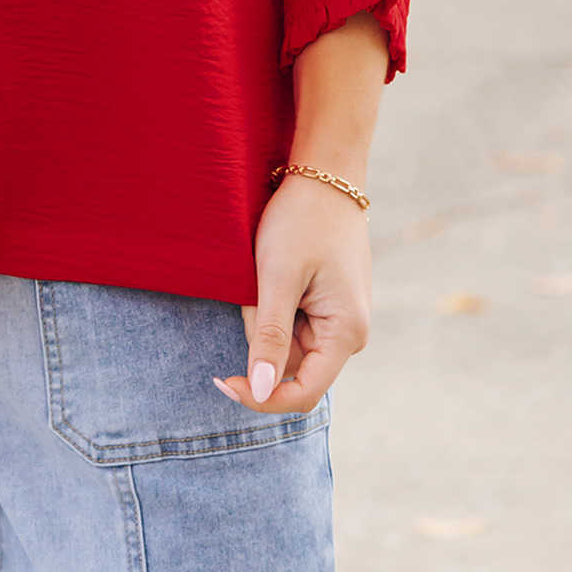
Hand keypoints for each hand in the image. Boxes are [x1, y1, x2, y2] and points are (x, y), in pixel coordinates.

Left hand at [213, 173, 370, 412]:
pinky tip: (272, 270)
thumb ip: (269, 337)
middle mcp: (350, 334)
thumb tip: (261, 391)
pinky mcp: (328, 305)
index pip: (302, 394)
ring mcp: (340, 320)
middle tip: (251, 289)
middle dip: (260, 338)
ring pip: (287, 344)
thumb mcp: (277, 277)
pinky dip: (272, 306)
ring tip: (264, 271)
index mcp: (346, 334)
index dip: (261, 397)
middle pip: (291, 366)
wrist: (325, 174)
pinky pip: (292, 323)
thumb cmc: (302, 220)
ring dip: (264, 318)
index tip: (221, 380)